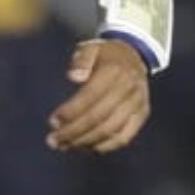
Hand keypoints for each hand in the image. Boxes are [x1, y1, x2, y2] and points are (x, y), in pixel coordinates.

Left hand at [47, 38, 148, 152]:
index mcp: (115, 71)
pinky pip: (123, 138)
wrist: (135, 56)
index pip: (90, 96)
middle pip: (98, 118)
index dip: (71, 112)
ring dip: (84, 142)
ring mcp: (138, 103)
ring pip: (110, 131)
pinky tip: (84, 147)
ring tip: (65, 145)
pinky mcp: (141, 115)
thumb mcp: (91, 48)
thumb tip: (73, 77)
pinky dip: (103, 146)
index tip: (52, 122)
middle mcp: (129, 89)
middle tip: (52, 140)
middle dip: (73, 132)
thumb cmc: (105, 55)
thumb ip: (81, 60)